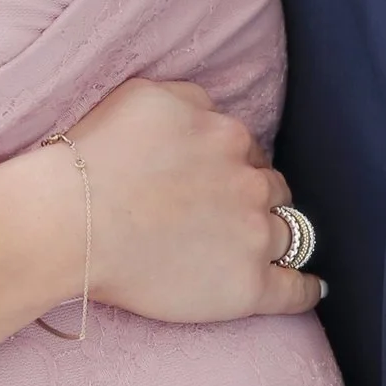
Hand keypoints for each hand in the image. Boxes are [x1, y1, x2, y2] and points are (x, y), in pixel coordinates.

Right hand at [61, 80, 326, 325]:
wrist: (72, 222)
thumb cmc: (94, 158)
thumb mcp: (144, 95)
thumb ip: (190, 99)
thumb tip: (210, 113)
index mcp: (226, 135)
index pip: (247, 151)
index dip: (234, 166)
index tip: (217, 181)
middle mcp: (248, 182)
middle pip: (271, 189)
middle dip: (257, 198)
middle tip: (230, 216)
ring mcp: (252, 235)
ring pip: (289, 234)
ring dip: (282, 238)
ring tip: (278, 252)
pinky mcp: (247, 287)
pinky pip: (295, 290)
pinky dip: (307, 289)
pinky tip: (313, 289)